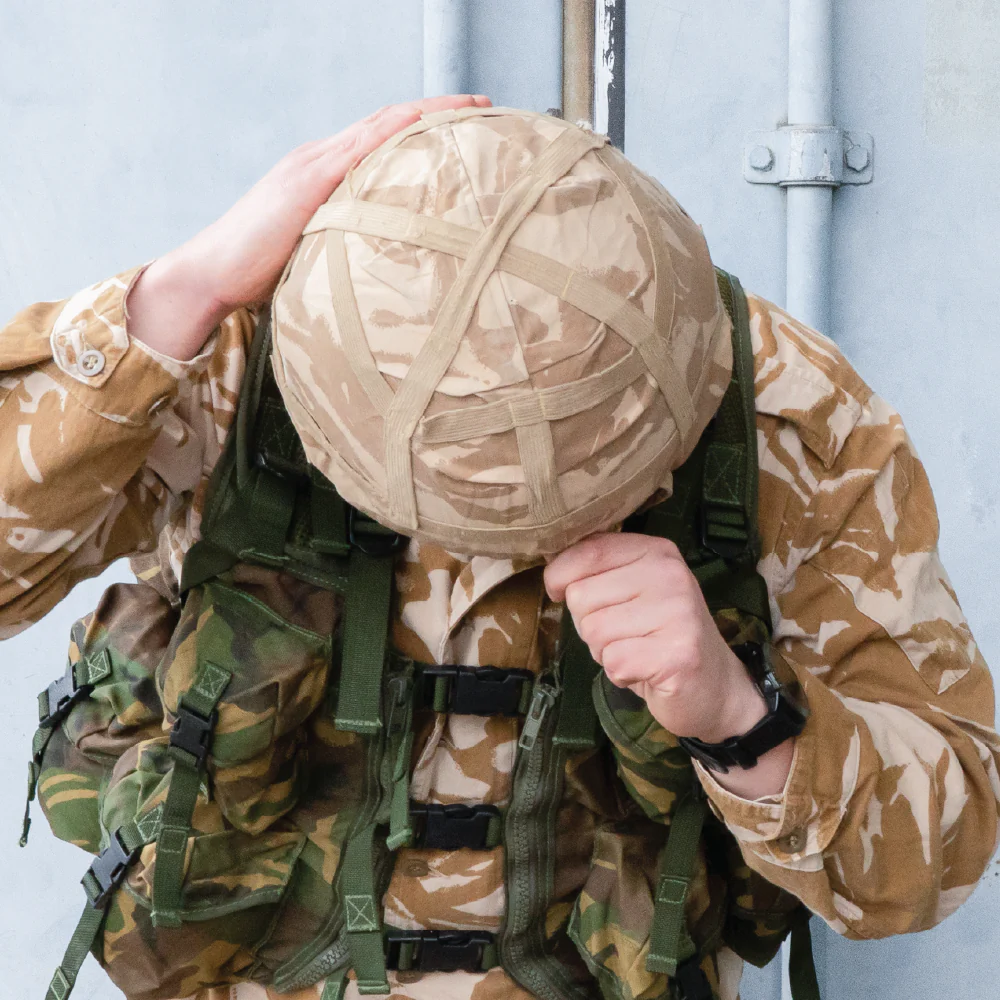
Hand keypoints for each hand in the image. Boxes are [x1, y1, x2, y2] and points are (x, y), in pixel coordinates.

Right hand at [128, 94, 491, 359]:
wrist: (212, 274)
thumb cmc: (260, 271)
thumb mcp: (316, 250)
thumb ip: (347, 242)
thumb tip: (386, 261)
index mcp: (323, 173)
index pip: (382, 137)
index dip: (424, 125)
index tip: (467, 123)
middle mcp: (319, 159)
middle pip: (387, 121)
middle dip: (437, 109)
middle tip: (484, 104)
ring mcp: (311, 166)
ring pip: (378, 126)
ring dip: (426, 113)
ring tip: (470, 108)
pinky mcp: (305, 184)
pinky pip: (356, 150)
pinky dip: (390, 132)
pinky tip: (420, 125)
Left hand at [544, 533, 793, 796]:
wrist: (714, 687)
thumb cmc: (659, 636)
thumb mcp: (631, 590)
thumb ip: (597, 572)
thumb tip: (551, 573)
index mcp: (655, 551)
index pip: (587, 550)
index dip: (559, 576)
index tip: (561, 592)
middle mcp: (670, 575)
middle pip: (581, 596)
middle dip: (590, 624)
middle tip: (625, 634)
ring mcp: (678, 613)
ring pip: (594, 631)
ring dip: (606, 651)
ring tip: (638, 650)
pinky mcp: (677, 655)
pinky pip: (613, 662)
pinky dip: (621, 674)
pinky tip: (646, 670)